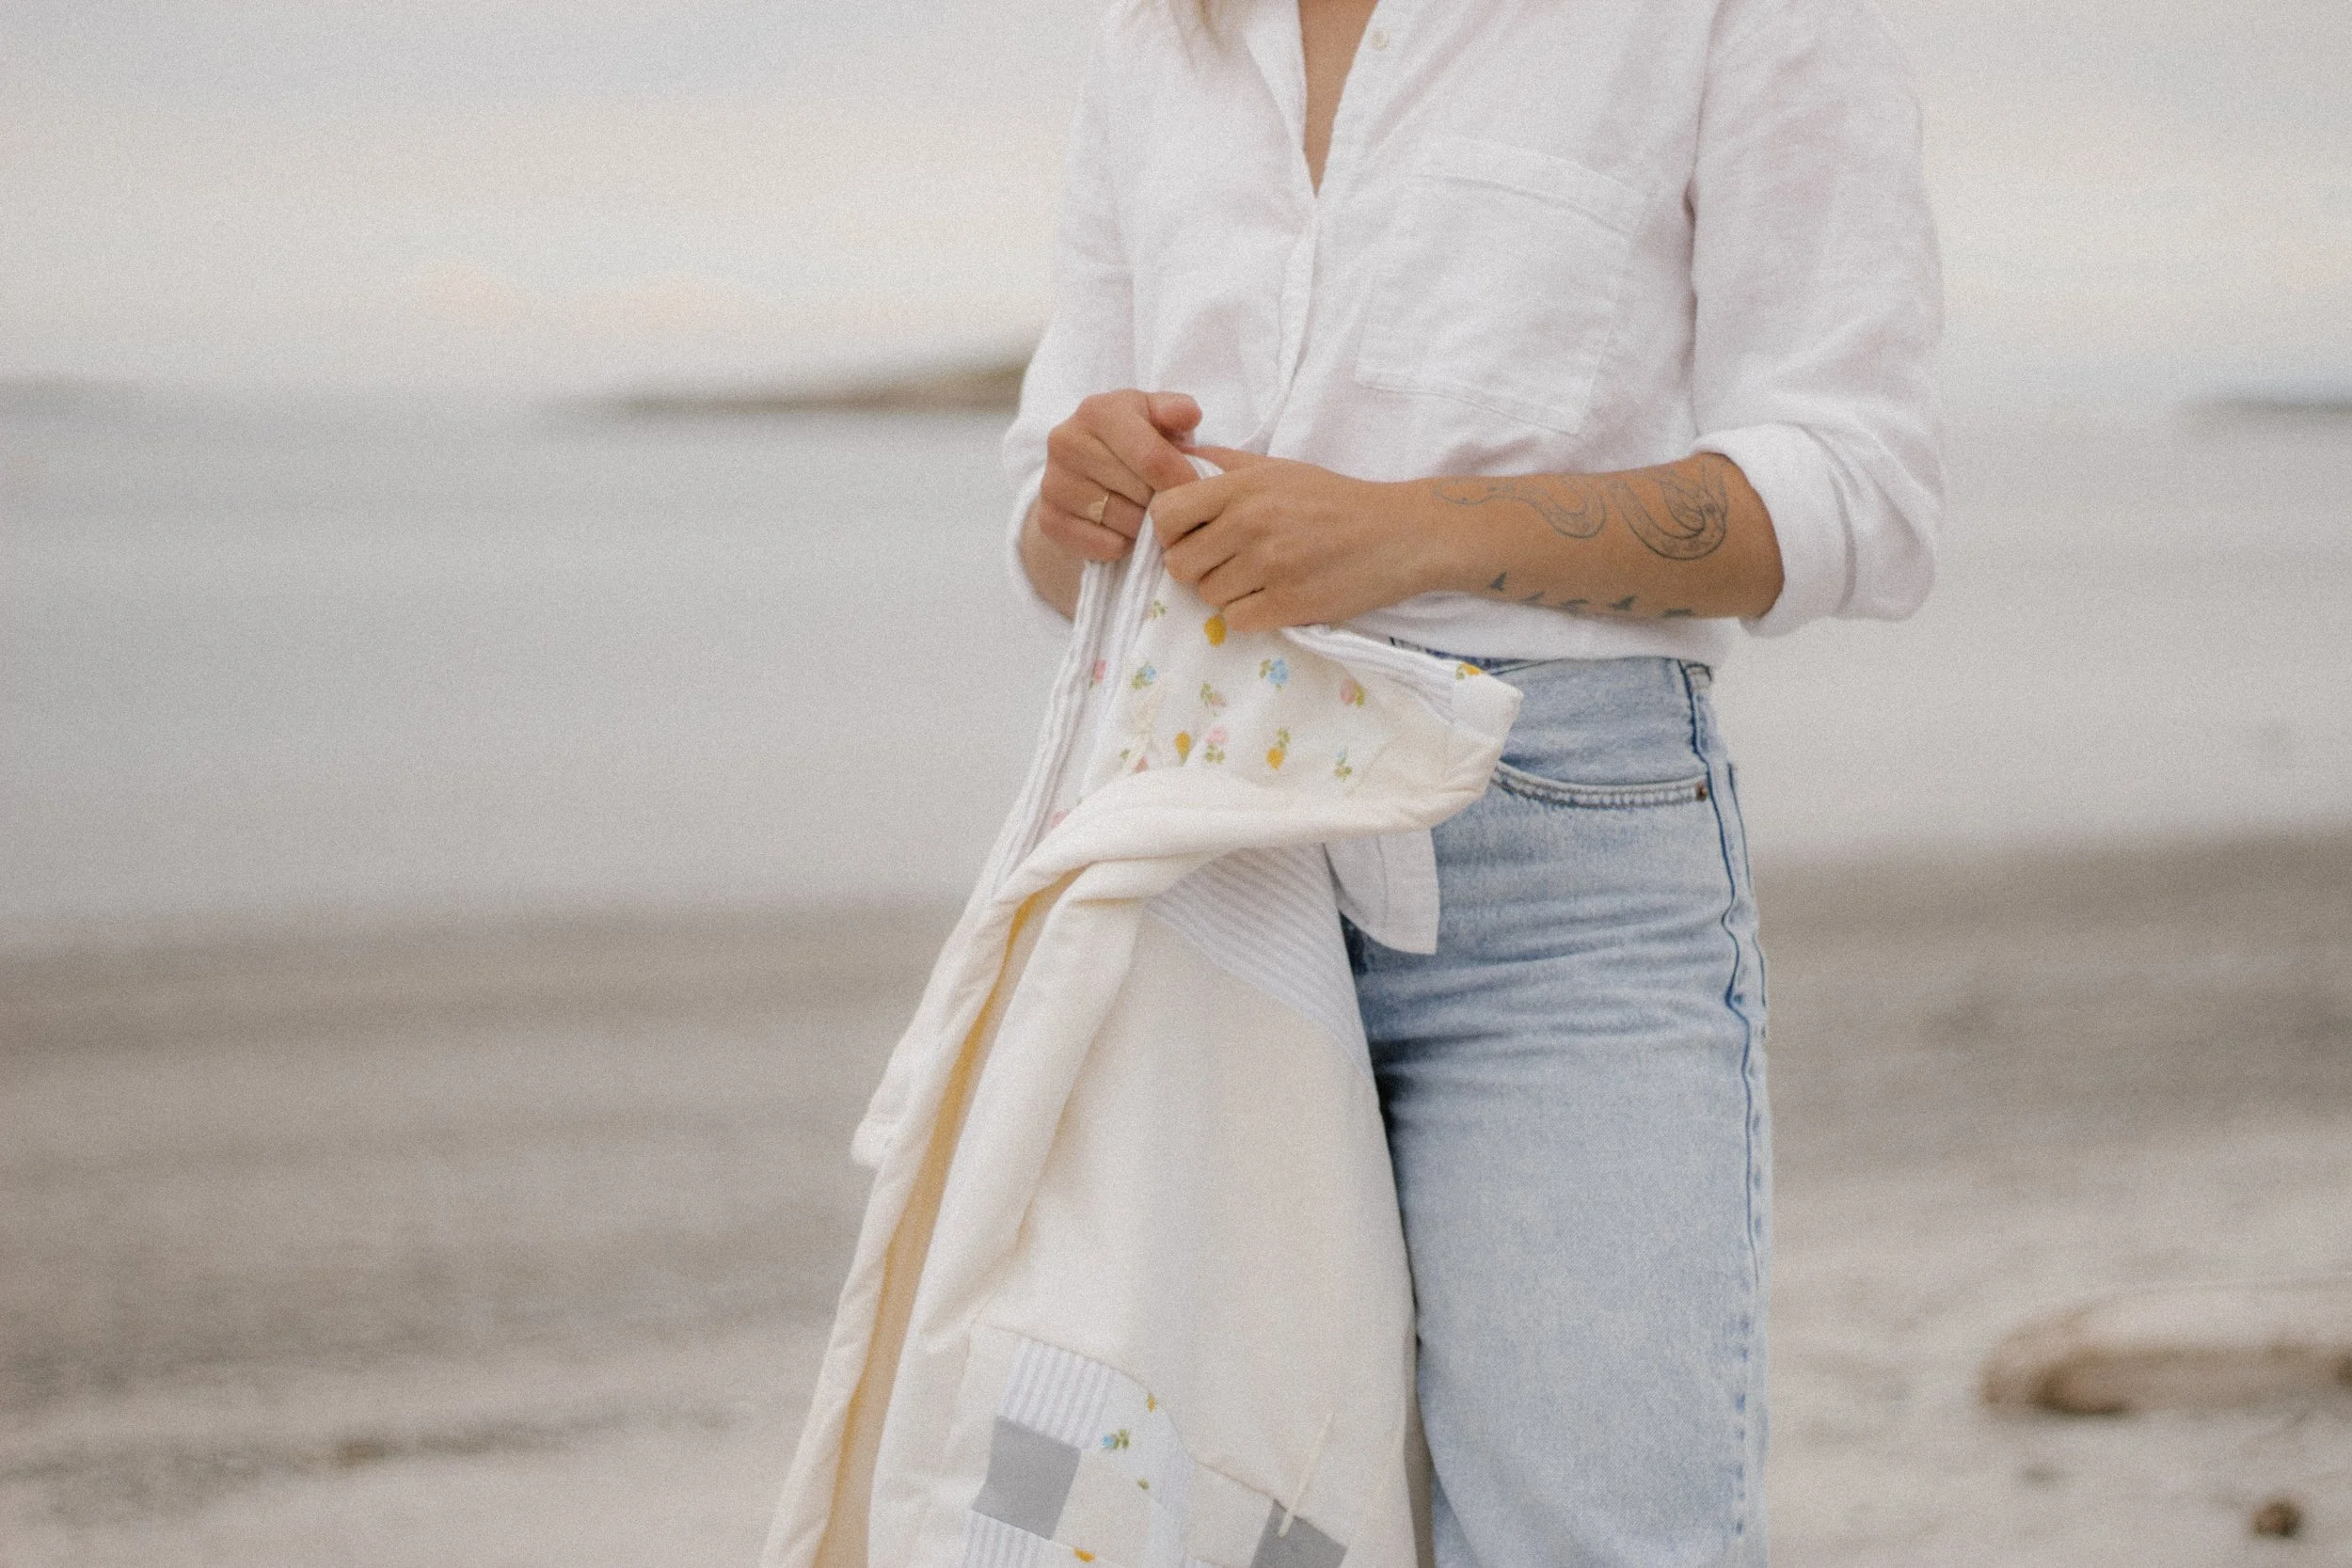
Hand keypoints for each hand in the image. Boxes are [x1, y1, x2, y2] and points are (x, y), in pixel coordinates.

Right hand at [1037, 390, 1201, 561]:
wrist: (1086, 474)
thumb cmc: (1135, 442)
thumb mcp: (1157, 418)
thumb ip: (1175, 411)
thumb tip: (1189, 415)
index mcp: (1097, 411)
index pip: (1152, 457)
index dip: (1183, 480)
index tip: (1200, 492)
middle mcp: (1066, 442)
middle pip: (1140, 491)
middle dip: (1166, 503)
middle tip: (1176, 504)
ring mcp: (1053, 483)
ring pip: (1124, 521)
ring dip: (1147, 526)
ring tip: (1150, 515)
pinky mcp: (1048, 520)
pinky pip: (1106, 545)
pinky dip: (1125, 544)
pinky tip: (1126, 529)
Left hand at [1150, 449, 1451, 631]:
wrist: (1399, 534)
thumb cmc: (1334, 499)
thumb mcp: (1279, 468)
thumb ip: (1225, 464)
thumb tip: (1176, 456)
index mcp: (1243, 487)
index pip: (1164, 515)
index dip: (1169, 532)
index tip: (1192, 536)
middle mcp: (1251, 523)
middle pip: (1180, 564)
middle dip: (1198, 568)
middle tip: (1227, 562)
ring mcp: (1270, 566)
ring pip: (1209, 595)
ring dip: (1228, 592)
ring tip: (1260, 577)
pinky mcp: (1290, 603)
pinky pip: (1237, 620)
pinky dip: (1250, 613)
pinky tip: (1274, 596)